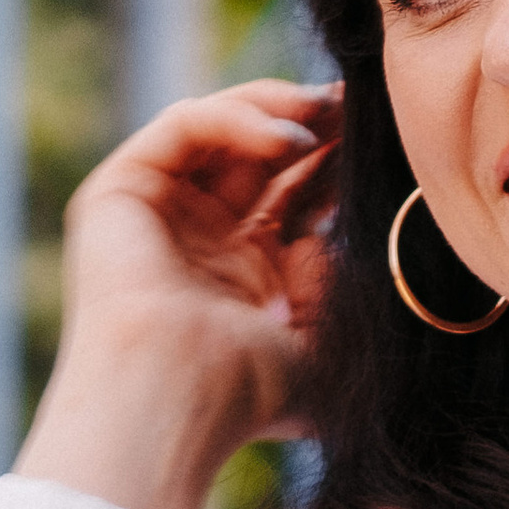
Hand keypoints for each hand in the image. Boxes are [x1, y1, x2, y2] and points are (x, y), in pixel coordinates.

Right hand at [16, 79, 339, 508]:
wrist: (176, 402)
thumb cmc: (247, 394)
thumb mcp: (321, 342)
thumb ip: (335, 288)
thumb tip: (335, 239)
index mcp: (245, 272)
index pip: (295, 194)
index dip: (338, 163)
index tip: (387, 141)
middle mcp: (199, 237)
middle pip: (260, 154)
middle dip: (314, 125)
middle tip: (362, 107)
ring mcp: (158, 211)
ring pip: (218, 127)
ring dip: (278, 109)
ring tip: (329, 110)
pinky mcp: (120, 191)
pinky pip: (184, 125)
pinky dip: (238, 119)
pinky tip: (289, 140)